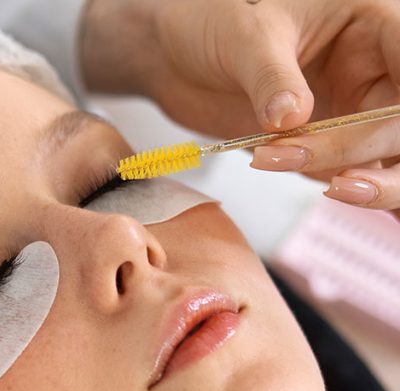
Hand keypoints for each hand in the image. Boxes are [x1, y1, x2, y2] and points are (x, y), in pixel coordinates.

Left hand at [81, 0, 399, 209]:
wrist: (175, 59)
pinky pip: (364, 177)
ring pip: (393, 159)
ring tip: (325, 186)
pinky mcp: (334, 148)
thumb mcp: (242, 37)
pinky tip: (353, 203)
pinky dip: (364, 196)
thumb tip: (293, 119)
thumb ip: (270, 76)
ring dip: (368, 182)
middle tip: (311, 161)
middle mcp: (378, 69)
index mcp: (375, 24)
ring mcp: (359, 111)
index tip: (385, 126)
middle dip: (363, 146)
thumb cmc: (212, 25)